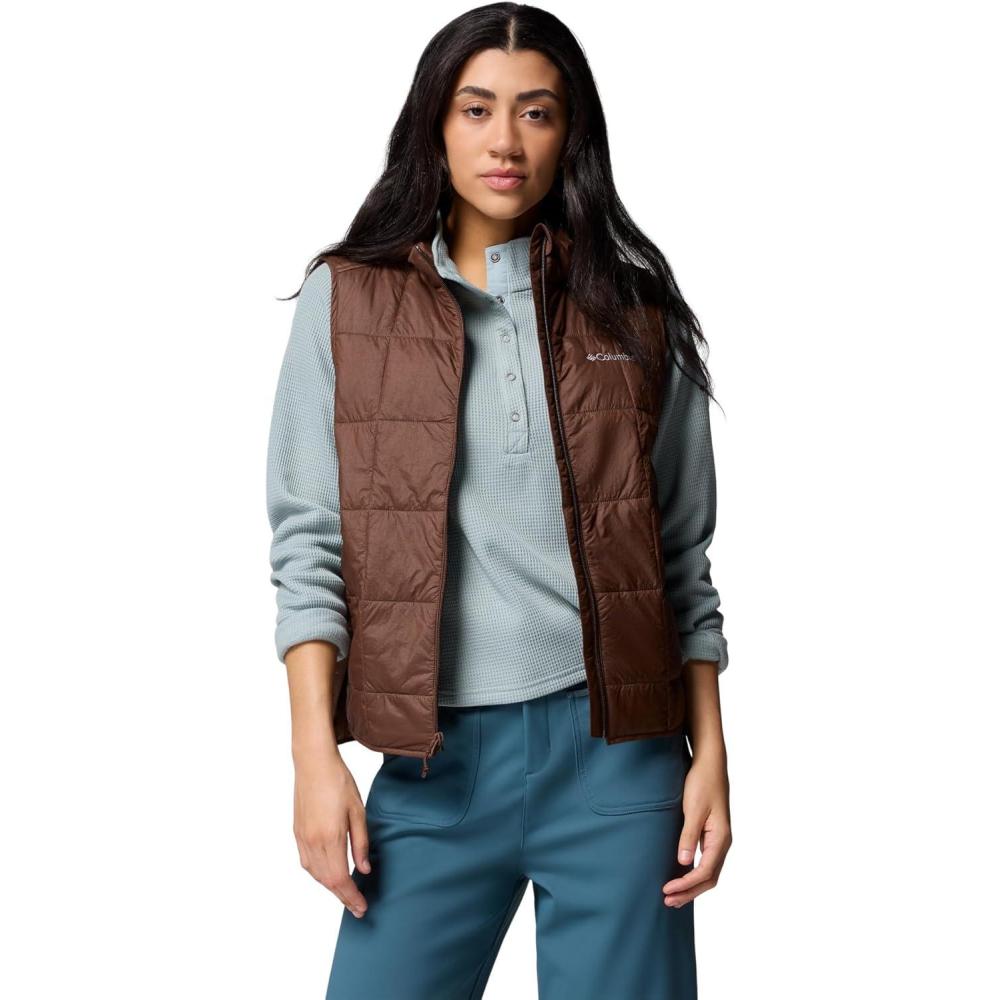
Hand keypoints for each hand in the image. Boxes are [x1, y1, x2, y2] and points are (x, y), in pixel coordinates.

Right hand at [292, 746, 371, 918]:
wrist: (313, 763)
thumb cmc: (338, 781)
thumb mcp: (358, 810)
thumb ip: (361, 842)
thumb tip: (364, 869)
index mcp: (330, 838)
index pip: (340, 879)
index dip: (351, 897)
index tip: (362, 908)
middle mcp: (313, 842)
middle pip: (327, 881)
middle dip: (343, 897)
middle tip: (357, 908)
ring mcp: (302, 838)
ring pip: (315, 874)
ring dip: (330, 887)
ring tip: (346, 893)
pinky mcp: (297, 832)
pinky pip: (307, 863)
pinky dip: (318, 874)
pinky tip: (328, 874)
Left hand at [662, 746, 731, 906]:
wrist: (709, 764)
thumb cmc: (702, 783)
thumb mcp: (694, 809)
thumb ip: (688, 835)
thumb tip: (683, 862)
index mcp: (721, 838)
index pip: (705, 871)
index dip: (686, 884)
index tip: (667, 890)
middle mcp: (722, 842)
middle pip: (709, 878)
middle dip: (689, 892)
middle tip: (667, 902)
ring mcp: (717, 839)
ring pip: (708, 872)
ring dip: (691, 886)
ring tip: (672, 896)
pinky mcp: (710, 835)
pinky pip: (705, 862)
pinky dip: (693, 875)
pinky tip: (680, 877)